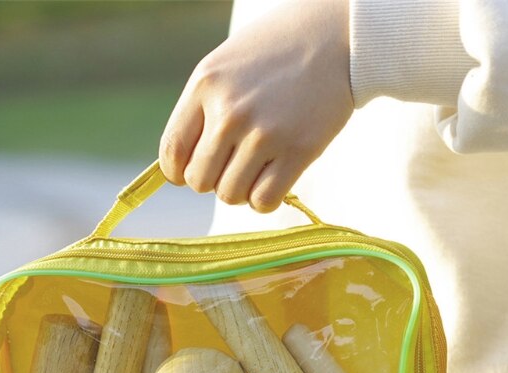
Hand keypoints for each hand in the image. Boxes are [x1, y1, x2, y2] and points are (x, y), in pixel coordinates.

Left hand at [159, 0, 352, 212]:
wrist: (335, 36)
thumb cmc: (275, 54)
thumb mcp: (223, 68)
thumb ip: (199, 112)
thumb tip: (179, 168)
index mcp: (205, 87)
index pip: (172, 152)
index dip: (179, 172)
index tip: (191, 172)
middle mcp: (230, 112)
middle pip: (199, 181)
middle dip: (213, 178)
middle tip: (234, 162)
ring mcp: (264, 134)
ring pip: (230, 195)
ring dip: (241, 190)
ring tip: (256, 166)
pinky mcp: (297, 151)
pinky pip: (263, 201)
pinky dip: (264, 200)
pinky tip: (273, 179)